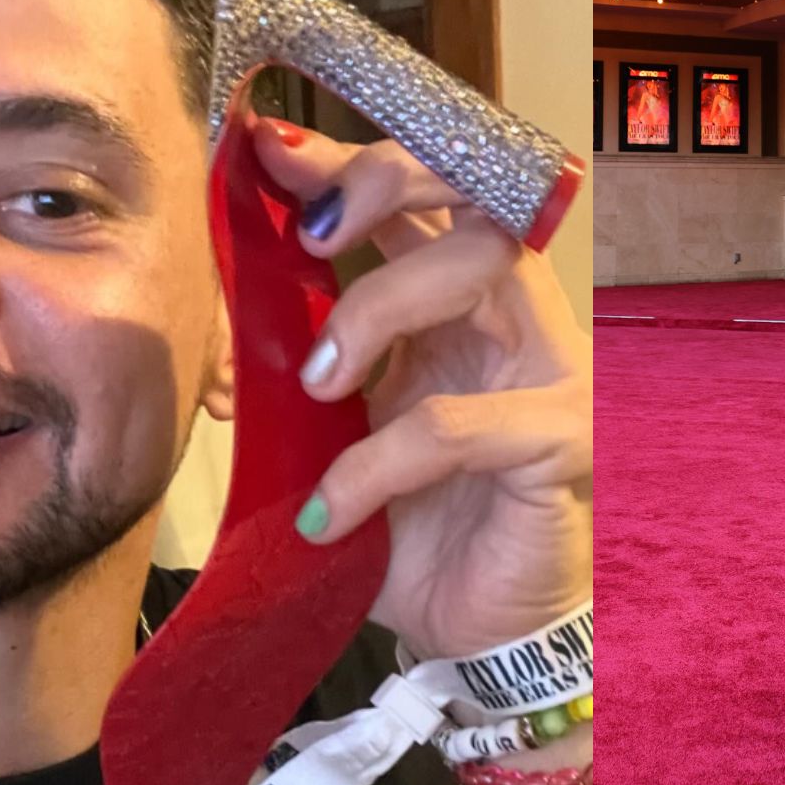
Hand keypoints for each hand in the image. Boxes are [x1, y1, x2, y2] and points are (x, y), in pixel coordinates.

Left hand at [242, 111, 591, 661]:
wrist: (476, 633)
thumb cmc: (413, 525)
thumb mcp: (340, 429)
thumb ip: (307, 359)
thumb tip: (222, 299)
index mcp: (461, 301)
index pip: (422, 192)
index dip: (349, 160)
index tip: (269, 152)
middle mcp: (516, 315)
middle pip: (472, 187)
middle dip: (384, 183)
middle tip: (311, 234)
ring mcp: (551, 368)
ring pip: (481, 265)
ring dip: (377, 307)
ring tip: (316, 383)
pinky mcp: (563, 439)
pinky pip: (459, 420)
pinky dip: (377, 462)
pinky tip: (330, 512)